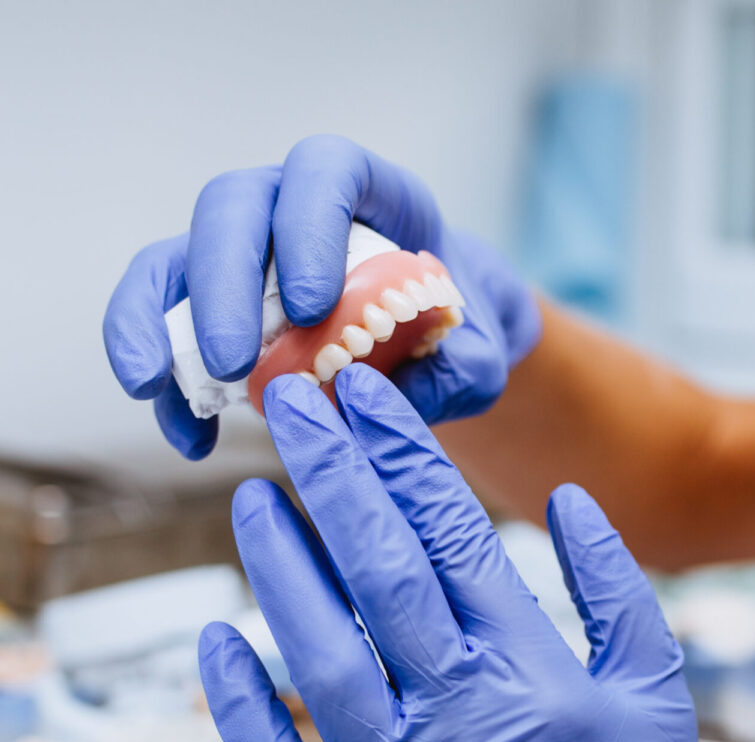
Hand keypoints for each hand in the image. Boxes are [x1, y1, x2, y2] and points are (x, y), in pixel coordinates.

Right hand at [102, 135, 540, 459]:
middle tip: (234, 364)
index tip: (312, 305)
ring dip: (155, 324)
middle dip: (222, 285)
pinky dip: (166, 383)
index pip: (324, 171)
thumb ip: (459, 369)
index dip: (308, 224)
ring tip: (156, 389)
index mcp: (365, 193)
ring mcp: (240, 255)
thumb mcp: (478, 353)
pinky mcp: (210, 306)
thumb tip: (390, 402)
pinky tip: (190, 437)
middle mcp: (287, 209)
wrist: (433, 341)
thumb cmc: (454, 330)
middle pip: (231, 210)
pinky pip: (162, 327)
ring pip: (174, 260)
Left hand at [199, 365, 754, 741]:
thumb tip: (569, 499)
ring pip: (318, 652)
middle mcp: (456, 716)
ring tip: (252, 496)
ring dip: (278, 567)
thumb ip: (618, 586)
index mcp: (529, 670)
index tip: (366, 397)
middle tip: (292, 405)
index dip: (402, 456)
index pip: (452, 533)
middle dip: (330, 475)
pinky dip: (242, 698)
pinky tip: (216, 635)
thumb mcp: (658, 690)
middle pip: (378, 571)